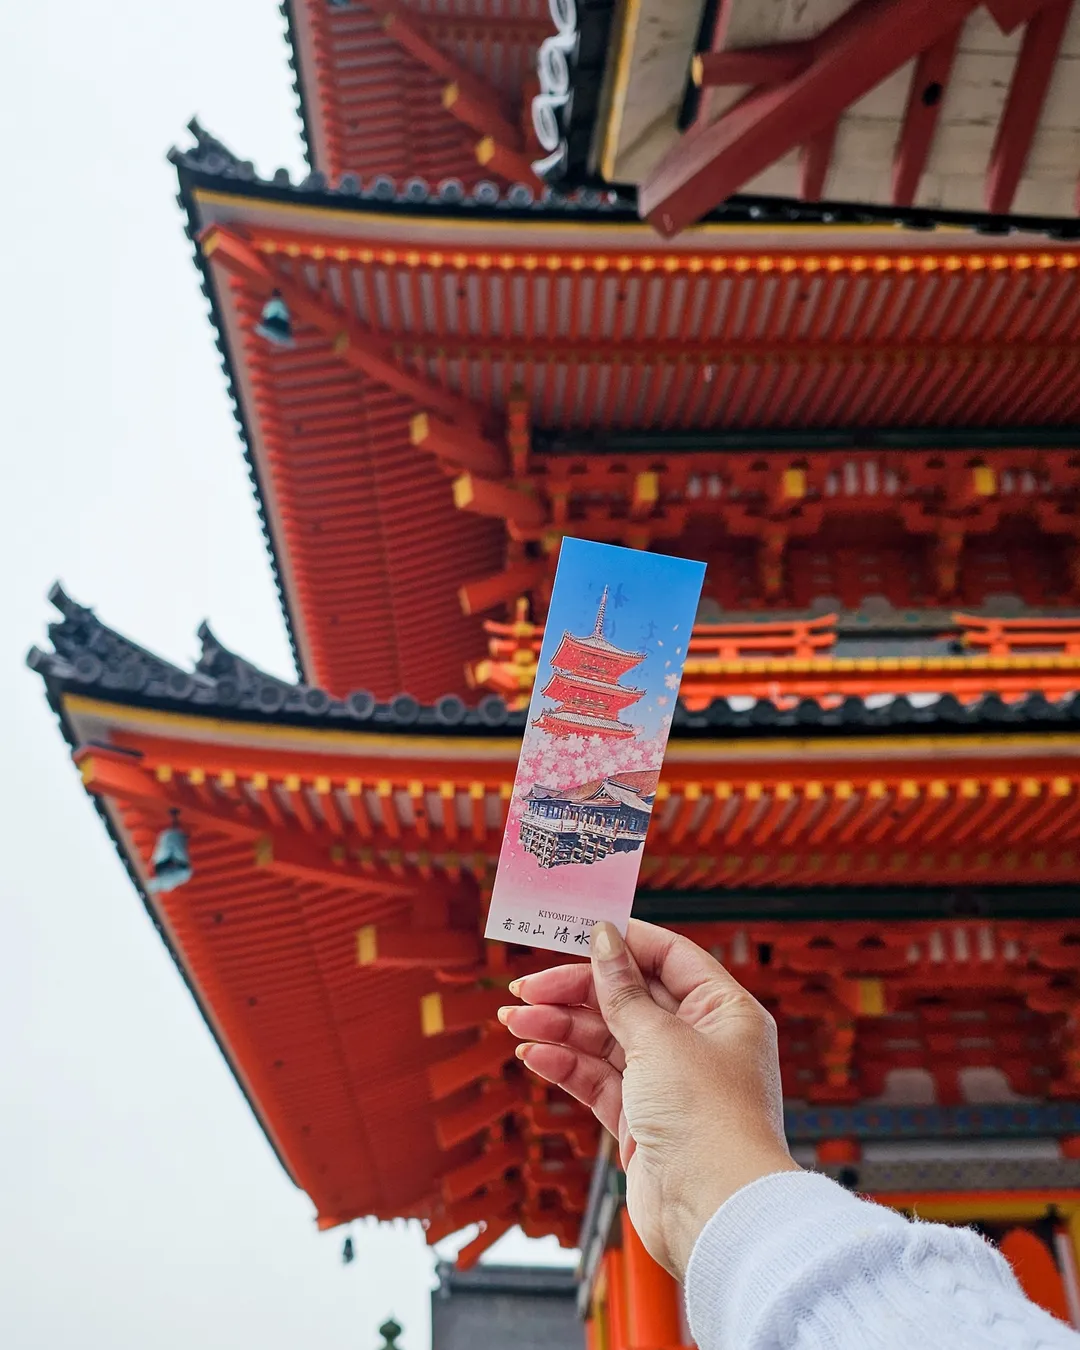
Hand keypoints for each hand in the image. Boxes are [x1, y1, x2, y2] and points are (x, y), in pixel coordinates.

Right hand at [499, 919, 798, 1280]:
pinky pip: (599, 1079)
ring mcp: (670, 1083)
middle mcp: (699, 1043)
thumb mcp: (659, 1037)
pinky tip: (533, 1053)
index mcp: (723, 1011)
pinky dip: (566, 1064)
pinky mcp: (644, 1120)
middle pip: (629, 998)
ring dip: (560, 1027)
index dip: (620, 944)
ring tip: (515, 1020)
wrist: (713, 1211)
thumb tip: (605, 939)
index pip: (667, 957)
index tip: (574, 934)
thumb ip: (623, 990)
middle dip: (575, 991)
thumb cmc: (708, 1119)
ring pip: (606, 1039)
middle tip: (527, 987)